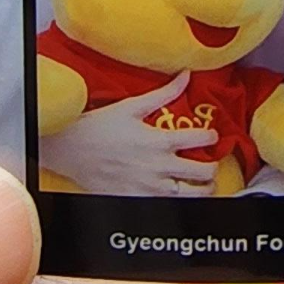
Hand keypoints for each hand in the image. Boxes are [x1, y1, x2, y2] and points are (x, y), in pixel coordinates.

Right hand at [43, 79, 215, 194]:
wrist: (71, 150)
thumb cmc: (99, 127)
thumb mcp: (132, 106)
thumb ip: (164, 93)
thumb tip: (185, 76)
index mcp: (159, 140)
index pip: (200, 139)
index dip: (212, 137)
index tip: (211, 137)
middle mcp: (159, 166)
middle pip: (202, 172)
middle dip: (212, 168)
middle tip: (210, 164)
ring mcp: (150, 187)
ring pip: (191, 195)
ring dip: (202, 189)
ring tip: (203, 185)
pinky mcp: (139, 200)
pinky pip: (169, 207)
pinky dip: (179, 202)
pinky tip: (178, 195)